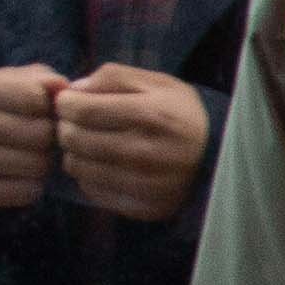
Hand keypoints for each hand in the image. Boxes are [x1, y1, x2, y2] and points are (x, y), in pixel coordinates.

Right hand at [0, 64, 62, 215]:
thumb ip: (39, 79)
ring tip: (28, 157)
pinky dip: (30, 186)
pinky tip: (16, 177)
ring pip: (38, 165)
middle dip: (48, 138)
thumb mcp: (4, 84)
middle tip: (37, 141)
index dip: (48, 108)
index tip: (38, 113)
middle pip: (42, 134)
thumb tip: (65, 87)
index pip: (38, 99)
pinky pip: (28, 192)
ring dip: (42, 164)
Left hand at [56, 64, 215, 221]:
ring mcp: (145, 184)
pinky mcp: (143, 207)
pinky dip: (89, 176)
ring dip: (75, 152)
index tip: (68, 101)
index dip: (65, 103)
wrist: (219, 156)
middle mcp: (147, 153)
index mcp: (152, 115)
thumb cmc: (180, 113)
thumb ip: (113, 77)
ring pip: (78, 167)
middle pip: (75, 140)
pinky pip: (92, 191)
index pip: (82, 110)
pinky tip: (103, 165)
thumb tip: (73, 89)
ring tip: (89, 143)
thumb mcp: (157, 83)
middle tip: (76, 123)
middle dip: (66, 127)